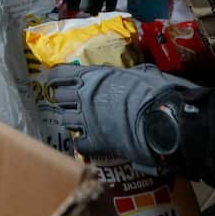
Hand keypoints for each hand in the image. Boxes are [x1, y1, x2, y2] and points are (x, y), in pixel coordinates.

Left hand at [42, 63, 199, 173]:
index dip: (56, 77)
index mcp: (93, 77)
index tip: (56, 80)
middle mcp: (84, 97)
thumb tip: (141, 71)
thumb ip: (135, 72)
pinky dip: (81, 143)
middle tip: (70, 102)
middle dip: (64, 99)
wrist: (158, 121)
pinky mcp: (94, 141)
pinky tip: (86, 142)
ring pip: (66, 120)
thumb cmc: (152, 92)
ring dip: (71, 120)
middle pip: (60, 97)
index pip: (61, 74)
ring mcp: (86, 120)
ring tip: (78, 122)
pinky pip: (78, 144)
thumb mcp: (144, 73)